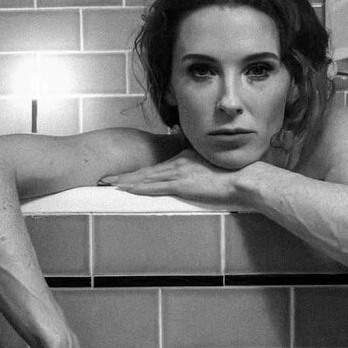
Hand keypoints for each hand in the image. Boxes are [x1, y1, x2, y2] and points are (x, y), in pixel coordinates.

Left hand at [101, 149, 244, 206]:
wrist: (243, 179)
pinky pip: (155, 187)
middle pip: (144, 170)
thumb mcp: (211, 163)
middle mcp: (177, 162)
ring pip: (145, 177)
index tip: (121, 173)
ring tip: (109, 184)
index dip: (136, 170)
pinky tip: (127, 190)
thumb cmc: (231, 175)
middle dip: (123, 175)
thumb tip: (193, 165)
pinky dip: (139, 188)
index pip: (154, 165)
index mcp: (183, 157)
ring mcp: (178, 173)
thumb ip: (198, 162)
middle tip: (105, 178)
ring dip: (126, 181)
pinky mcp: (182, 185)